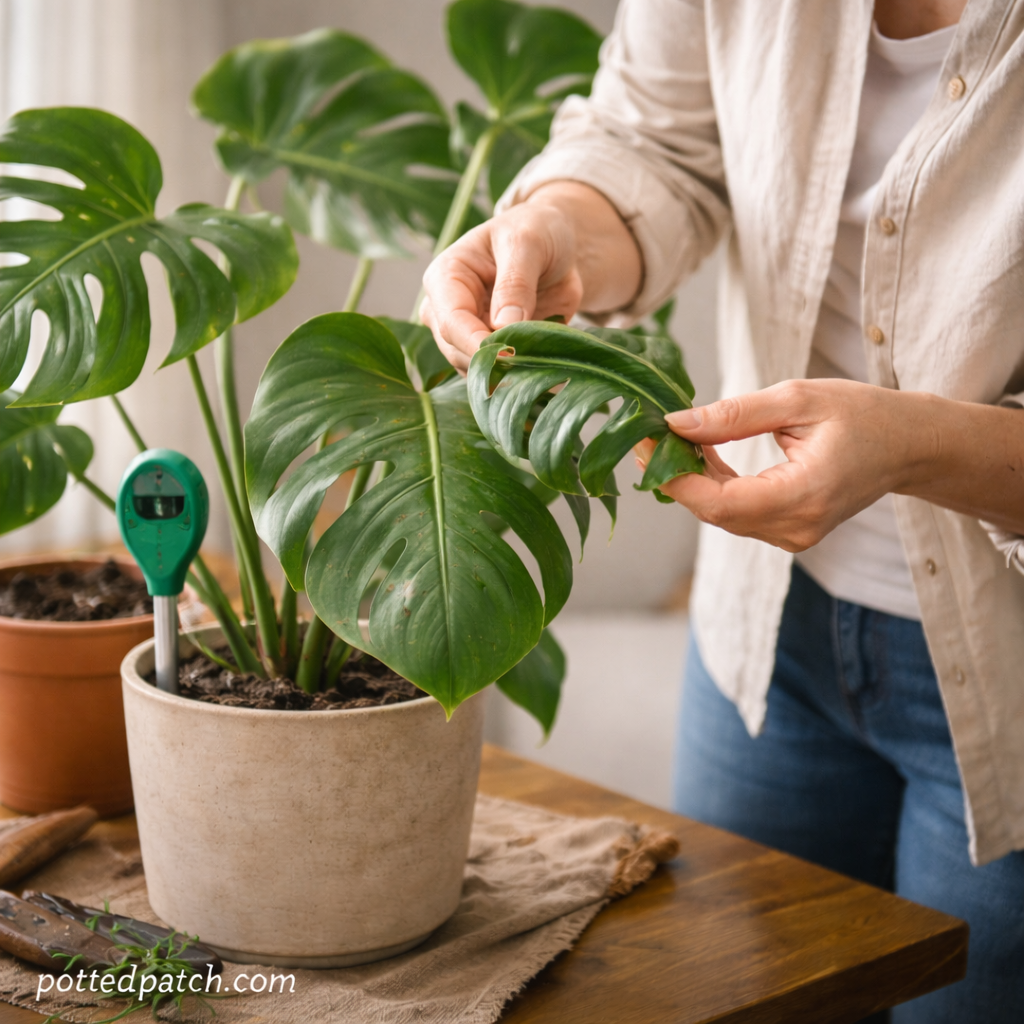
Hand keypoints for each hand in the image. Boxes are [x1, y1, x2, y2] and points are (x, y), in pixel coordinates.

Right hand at [420, 181, 641, 370]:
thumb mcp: (527, 243)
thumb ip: (515, 283)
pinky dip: (521, 380)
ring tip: (545, 377)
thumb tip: (503, 327)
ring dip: (508, 376)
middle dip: (494, 364)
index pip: (451, 322)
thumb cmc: (535, 230)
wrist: (554, 243)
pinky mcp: (490, 350)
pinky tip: (547, 380)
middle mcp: (447, 310)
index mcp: (446, 277)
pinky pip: (499, 375)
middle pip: (458, 352)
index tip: (511, 357)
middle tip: (535, 372)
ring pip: (476, 370)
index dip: (477, 344)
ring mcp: (467, 333)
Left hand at [635, 379, 922, 551]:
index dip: (674, 477)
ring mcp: (793, 536)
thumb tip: (677, 423)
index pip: (718, 502)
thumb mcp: (798, 399)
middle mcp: (796, 527)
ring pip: (721, 514)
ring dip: (692, 478)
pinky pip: (737, 513)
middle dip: (676, 474)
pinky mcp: (789, 532)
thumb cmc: (862, 414)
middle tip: (651, 433)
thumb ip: (735, 415)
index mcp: (803, 495)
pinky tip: (703, 453)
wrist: (908, 446)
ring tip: (676, 437)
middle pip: (713, 511)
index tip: (645, 443)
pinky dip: (713, 485)